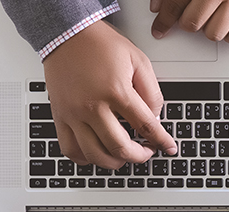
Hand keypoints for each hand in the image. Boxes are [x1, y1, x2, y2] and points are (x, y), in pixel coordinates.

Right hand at [42, 20, 176, 167]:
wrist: (67, 33)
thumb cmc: (100, 44)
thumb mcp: (138, 60)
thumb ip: (151, 91)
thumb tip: (154, 118)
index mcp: (116, 91)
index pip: (146, 126)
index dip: (161, 141)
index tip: (168, 147)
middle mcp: (93, 106)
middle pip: (120, 148)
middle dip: (139, 156)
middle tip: (146, 152)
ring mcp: (74, 114)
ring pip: (95, 155)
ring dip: (114, 163)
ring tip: (124, 156)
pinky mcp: (60, 116)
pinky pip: (70, 150)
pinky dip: (85, 159)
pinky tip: (97, 154)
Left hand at [150, 0, 228, 43]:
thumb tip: (157, 7)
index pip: (175, 4)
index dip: (164, 19)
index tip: (159, 28)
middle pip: (192, 23)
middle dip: (187, 22)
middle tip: (191, 15)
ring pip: (214, 34)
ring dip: (208, 28)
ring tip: (211, 15)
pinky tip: (227, 22)